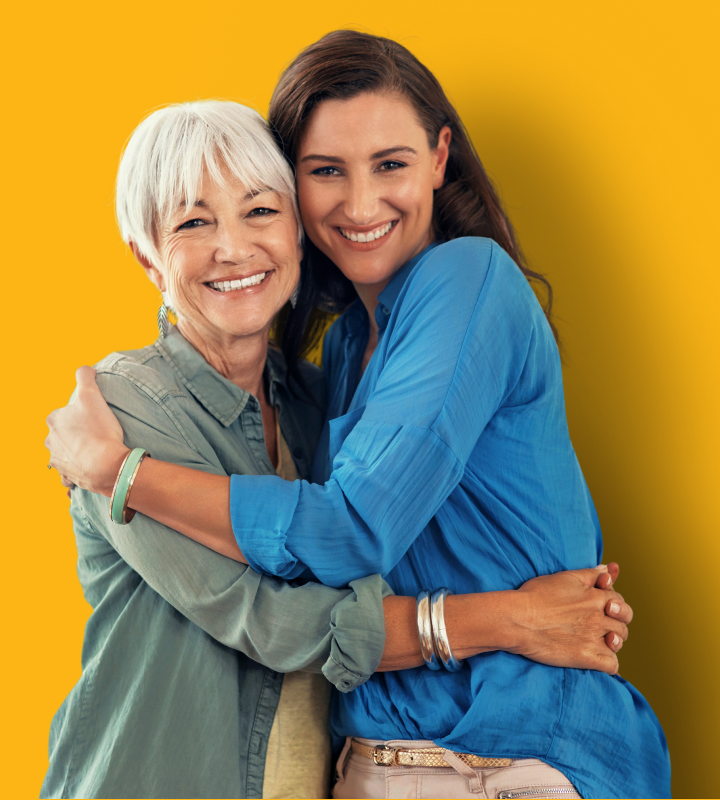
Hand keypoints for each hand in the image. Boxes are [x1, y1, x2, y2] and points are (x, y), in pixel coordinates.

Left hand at [46, 366, 129, 495]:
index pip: (65, 413)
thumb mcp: (92, 395)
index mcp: (54, 420)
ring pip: (64, 453)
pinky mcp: (67, 476)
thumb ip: (85, 377)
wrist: (106, 465)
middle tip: (96, 434)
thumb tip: (85, 369)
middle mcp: (51, 440)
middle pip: (63, 433)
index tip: (93, 418)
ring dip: (75, 452)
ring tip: (94, 452)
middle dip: (75, 434)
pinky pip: (69, 473)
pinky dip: (76, 470)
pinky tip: (88, 468)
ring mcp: (57, 460)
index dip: (80, 414)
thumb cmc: (99, 430)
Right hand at [513, 564, 631, 674]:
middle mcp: (599, 617)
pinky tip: (597, 659)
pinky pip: (612, 665)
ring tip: (599, 641)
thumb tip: (608, 569)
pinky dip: (609, 664)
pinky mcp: (586, 658)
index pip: (620, 601)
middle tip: (600, 626)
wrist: (518, 619)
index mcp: (595, 597)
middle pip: (623, 623)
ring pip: (619, 643)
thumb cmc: (536, 595)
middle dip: (616, 624)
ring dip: (613, 642)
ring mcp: (594, 638)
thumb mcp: (564, 578)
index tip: (602, 607)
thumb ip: (590, 574)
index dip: (613, 604)